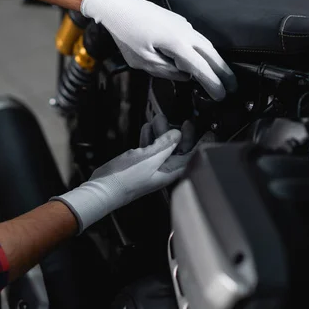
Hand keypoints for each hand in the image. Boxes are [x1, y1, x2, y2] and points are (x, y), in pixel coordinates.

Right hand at [51, 116, 193, 232]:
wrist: (102, 189)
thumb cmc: (124, 180)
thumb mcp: (148, 158)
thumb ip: (164, 145)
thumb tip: (177, 135)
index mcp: (169, 172)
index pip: (190, 156)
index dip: (198, 142)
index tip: (205, 131)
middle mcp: (162, 170)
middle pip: (177, 150)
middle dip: (178, 133)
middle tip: (181, 120)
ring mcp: (151, 167)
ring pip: (162, 147)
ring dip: (162, 132)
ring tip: (159, 119)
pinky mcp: (139, 164)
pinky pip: (149, 149)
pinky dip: (150, 138)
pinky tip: (147, 128)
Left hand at [81, 0, 235, 100]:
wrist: (119, 6)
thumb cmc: (126, 33)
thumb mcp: (142, 60)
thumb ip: (165, 71)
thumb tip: (184, 76)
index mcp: (176, 44)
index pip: (201, 68)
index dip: (213, 83)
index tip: (221, 95)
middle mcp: (185, 32)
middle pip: (212, 55)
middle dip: (224, 72)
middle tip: (233, 87)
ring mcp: (184, 25)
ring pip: (207, 45)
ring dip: (217, 61)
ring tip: (223, 76)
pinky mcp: (179, 22)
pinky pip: (198, 39)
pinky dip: (205, 52)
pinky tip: (204, 61)